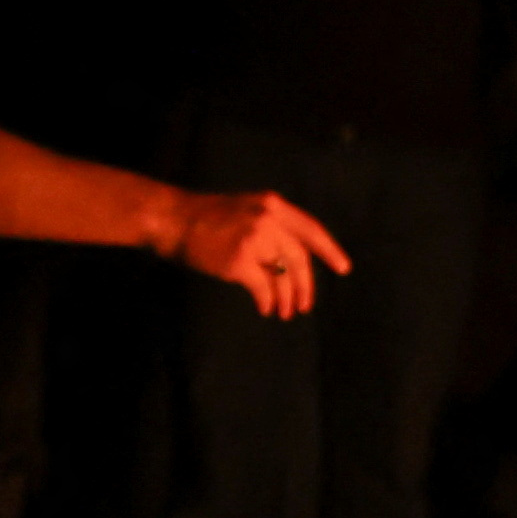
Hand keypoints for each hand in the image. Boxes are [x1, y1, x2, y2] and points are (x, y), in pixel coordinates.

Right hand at [170, 185, 352, 315]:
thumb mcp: (247, 208)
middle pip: (299, 258)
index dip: (329, 250)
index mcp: (273, 205)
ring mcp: (254, 238)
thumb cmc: (207, 218)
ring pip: (283, 275)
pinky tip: (265, 308)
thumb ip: (272, 226)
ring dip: (287, 298)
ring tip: (285, 312)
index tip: (343, 268)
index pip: (311, 229)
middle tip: (304, 306)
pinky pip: (264, 287)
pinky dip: (267, 301)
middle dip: (305, 286)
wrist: (173, 220)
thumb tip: (293, 263)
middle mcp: (268, 219)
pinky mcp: (239, 260)